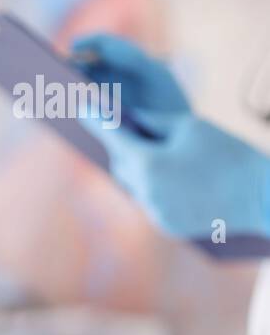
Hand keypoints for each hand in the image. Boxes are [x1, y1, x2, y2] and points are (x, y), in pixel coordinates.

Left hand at [72, 34, 269, 237]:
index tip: (83, 108)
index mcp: (148, 164)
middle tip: (118, 128)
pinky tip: (164, 176)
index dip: (97, 120)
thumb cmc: (230, 153)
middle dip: (121, 146)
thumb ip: (152, 122)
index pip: (112, 137)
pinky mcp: (167, 226)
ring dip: (137, 169)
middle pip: (121, 164)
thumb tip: (129, 118)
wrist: (263, 196)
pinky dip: (153, 188)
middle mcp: (146, 193)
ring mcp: (155, 213)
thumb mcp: (190, 127)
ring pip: (134, 185)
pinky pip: (150, 202)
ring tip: (145, 151)